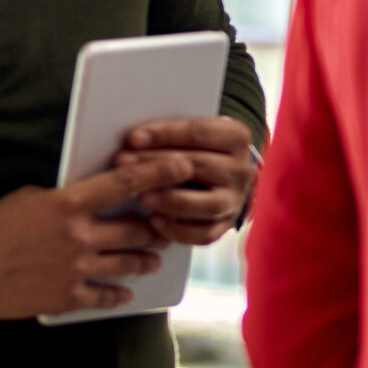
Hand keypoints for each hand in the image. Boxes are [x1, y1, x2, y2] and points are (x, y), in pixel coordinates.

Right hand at [0, 156, 192, 319]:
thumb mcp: (30, 198)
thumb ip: (67, 198)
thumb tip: (94, 195)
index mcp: (67, 203)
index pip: (125, 183)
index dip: (160, 173)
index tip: (183, 166)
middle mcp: (77, 236)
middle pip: (135, 228)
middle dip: (157, 226)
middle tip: (168, 223)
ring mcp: (74, 269)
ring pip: (127, 263)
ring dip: (146, 260)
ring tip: (155, 257)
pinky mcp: (65, 297)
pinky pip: (104, 296)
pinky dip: (118, 294)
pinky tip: (127, 292)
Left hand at [115, 116, 258, 246]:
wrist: (223, 177)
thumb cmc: (197, 150)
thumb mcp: (192, 135)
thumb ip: (170, 135)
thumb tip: (132, 141)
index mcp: (236, 137)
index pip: (200, 133)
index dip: (165, 135)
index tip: (133, 139)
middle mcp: (242, 169)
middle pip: (200, 166)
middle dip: (158, 165)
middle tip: (125, 166)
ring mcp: (236, 199)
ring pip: (208, 204)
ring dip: (172, 200)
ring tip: (141, 197)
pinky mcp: (226, 225)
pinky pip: (205, 234)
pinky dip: (179, 230)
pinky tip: (155, 221)